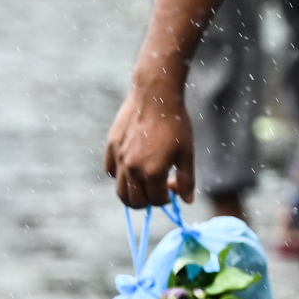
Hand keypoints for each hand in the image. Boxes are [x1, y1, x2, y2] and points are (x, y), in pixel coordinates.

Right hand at [105, 81, 194, 208]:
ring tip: (145, 184)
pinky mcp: (111, 147)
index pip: (156, 201)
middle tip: (158, 190)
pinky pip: (111, 171)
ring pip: (120, 191)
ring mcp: (120, 158)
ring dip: (133, 194)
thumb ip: (187, 179)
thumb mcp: (186, 153)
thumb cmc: (175, 124)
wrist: (155, 96)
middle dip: (148, 201)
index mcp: (153, 172)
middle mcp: (133, 168)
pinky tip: (133, 167)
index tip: (173, 187)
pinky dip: (120, 176)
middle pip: (135, 202)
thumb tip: (187, 201)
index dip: (167, 199)